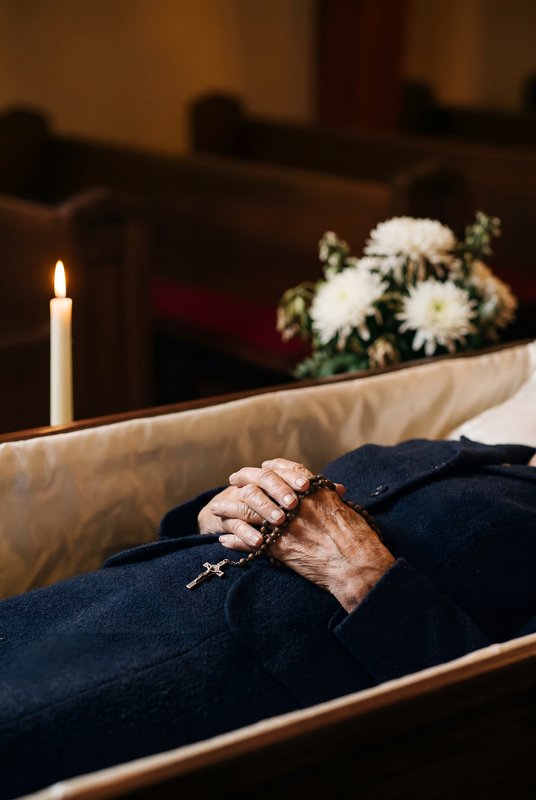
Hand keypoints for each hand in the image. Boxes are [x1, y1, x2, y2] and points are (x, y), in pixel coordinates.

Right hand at [198, 458, 321, 547]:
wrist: (232, 515)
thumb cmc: (273, 507)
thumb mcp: (291, 500)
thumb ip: (312, 494)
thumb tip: (340, 489)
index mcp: (270, 475)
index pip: (281, 467)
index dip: (293, 475)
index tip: (306, 485)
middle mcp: (253, 483)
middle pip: (263, 477)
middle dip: (278, 489)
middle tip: (292, 503)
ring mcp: (237, 499)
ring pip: (248, 497)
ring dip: (264, 508)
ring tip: (279, 522)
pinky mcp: (226, 519)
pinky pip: (234, 524)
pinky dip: (245, 533)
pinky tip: (259, 542)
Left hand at [199, 457, 391, 611]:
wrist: (356, 563)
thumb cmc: (357, 537)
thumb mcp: (343, 508)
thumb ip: (328, 498)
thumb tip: (327, 493)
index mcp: (312, 489)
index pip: (283, 469)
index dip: (268, 468)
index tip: (260, 468)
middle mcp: (294, 502)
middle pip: (260, 485)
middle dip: (244, 482)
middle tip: (233, 482)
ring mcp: (284, 524)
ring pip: (248, 511)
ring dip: (231, 509)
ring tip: (218, 509)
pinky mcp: (279, 548)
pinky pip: (248, 541)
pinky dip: (235, 539)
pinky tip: (224, 538)